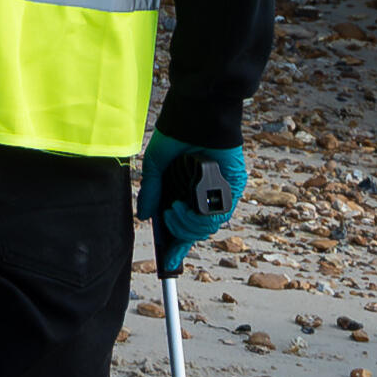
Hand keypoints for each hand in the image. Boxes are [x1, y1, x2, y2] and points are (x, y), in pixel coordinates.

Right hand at [144, 135, 248, 264]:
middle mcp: (203, 195)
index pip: (185, 224)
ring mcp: (218, 193)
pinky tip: (185, 206)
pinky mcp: (232, 188)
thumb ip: (151, 192)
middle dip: (180, 233)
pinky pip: (219, 214)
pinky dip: (201, 216)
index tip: (168, 261)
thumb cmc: (178, 134)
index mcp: (186, 191)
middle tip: (168, 218)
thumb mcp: (156, 166)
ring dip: (188, 225)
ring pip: (207, 227)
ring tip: (175, 211)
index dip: (177, 245)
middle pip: (195, 230)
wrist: (197, 116)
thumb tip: (145, 216)